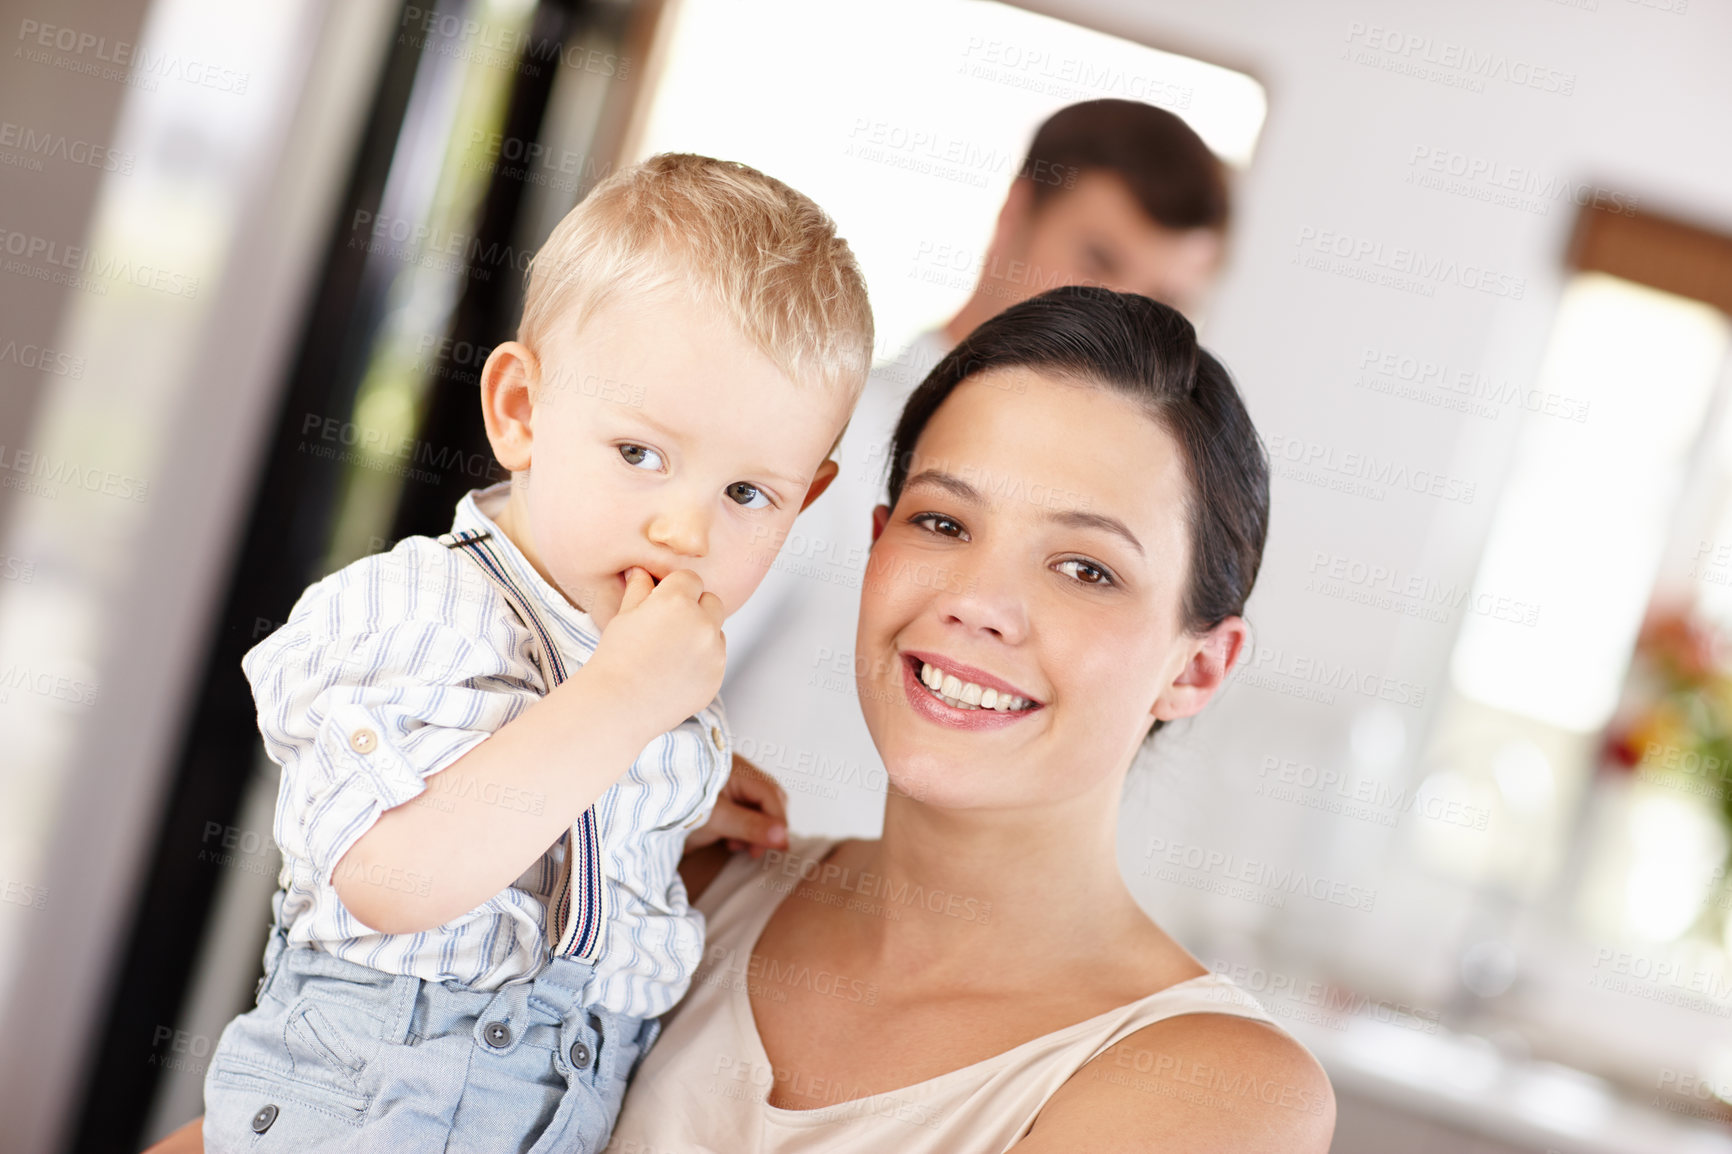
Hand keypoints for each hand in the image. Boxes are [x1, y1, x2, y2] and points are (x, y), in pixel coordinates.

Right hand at [587, 568, 725, 737]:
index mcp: (678, 600)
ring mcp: (714, 652)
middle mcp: (702, 623)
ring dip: (701, 634)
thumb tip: (643, 571)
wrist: (617, 705)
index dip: (675, 589)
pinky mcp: (716, 677)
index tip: (661, 603)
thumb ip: (639, 589)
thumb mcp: (623, 616)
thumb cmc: (614, 659)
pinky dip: (702, 661)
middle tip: (668, 626)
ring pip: (717, 631)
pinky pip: (716, 659)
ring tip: (669, 653)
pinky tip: (675, 673)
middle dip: (695, 607)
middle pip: (712, 601)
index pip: (690, 579)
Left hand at [685, 753, 787, 857]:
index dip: (778, 821)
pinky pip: (741, 813)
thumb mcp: (717, 819)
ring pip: (755, 808)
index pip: (770, 795)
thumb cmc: (677, 807)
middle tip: (758, 849)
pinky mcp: (716, 802)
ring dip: (755, 830)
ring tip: (741, 847)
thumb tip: (783, 837)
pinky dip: (742, 829)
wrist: (640, 810)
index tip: (779, 847)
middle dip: (767, 825)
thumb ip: (751, 826)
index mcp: (736, 770)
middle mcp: (734, 775)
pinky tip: (731, 843)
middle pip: (766, 799)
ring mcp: (725, 787)